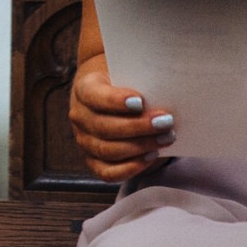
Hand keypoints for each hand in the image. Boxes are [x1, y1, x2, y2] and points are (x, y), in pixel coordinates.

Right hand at [68, 56, 175, 182]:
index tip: (140, 101)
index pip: (94, 96)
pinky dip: (131, 167)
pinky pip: (108, 172)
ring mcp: (85, 141)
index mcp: (83, 90)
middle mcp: (80, 117)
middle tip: (166, 122)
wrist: (113, 96)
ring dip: (141, 146)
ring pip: (109, 150)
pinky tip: (152, 156)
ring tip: (166, 138)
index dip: (115, 101)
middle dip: (139, 127)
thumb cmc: (126, 83)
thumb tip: (166, 88)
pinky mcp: (93, 161)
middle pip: (105, 127)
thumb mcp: (127, 74)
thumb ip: (139, 79)